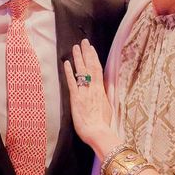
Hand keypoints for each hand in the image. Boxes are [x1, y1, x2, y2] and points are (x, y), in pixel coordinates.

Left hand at [63, 39, 118, 153]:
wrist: (98, 132)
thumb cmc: (102, 124)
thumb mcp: (107, 108)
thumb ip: (105, 97)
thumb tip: (106, 89)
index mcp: (101, 91)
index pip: (98, 70)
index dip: (94, 58)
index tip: (92, 49)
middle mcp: (93, 89)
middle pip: (91, 67)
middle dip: (87, 53)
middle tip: (84, 41)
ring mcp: (85, 92)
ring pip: (82, 71)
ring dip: (79, 58)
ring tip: (76, 47)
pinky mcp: (76, 98)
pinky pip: (72, 82)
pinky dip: (69, 72)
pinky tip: (66, 63)